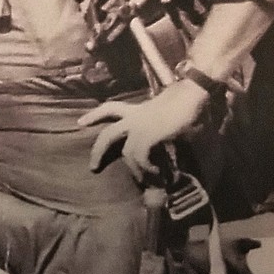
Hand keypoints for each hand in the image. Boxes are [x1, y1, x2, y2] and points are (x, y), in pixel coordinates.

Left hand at [78, 79, 209, 182]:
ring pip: (126, 152)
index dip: (95, 115)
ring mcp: (140, 127)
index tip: (81, 123)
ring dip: (134, 169)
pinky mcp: (148, 135)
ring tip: (142, 180)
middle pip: (108, 134)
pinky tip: (156, 173)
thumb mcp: (167, 117)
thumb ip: (161, 130)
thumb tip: (166, 144)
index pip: (110, 109)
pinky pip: (139, 157)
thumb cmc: (184, 102)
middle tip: (93, 167)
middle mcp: (134, 118)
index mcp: (137, 110)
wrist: (192, 93)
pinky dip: (146, 168)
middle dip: (98, 151)